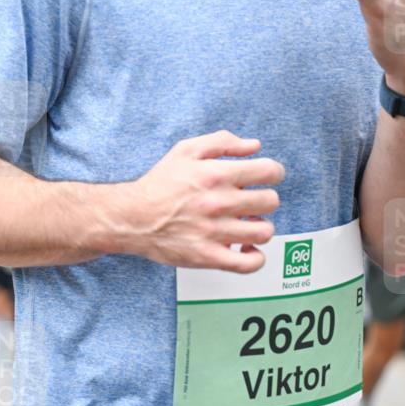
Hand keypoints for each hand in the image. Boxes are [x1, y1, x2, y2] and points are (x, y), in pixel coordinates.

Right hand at [112, 130, 283, 272]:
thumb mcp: (185, 150)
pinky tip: (245, 248)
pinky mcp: (208, 256)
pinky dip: (255, 257)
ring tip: (246, 224)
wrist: (131, 217)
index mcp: (216, 174)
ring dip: (259, 226)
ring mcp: (215, 232)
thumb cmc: (157, 185)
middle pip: (270, 201)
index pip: (270, 172)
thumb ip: (222, 141)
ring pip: (264, 231)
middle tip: (250, 202)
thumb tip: (254, 146)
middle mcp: (218, 203)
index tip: (265, 178)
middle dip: (264, 199)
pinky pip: (249, 263)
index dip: (273, 173)